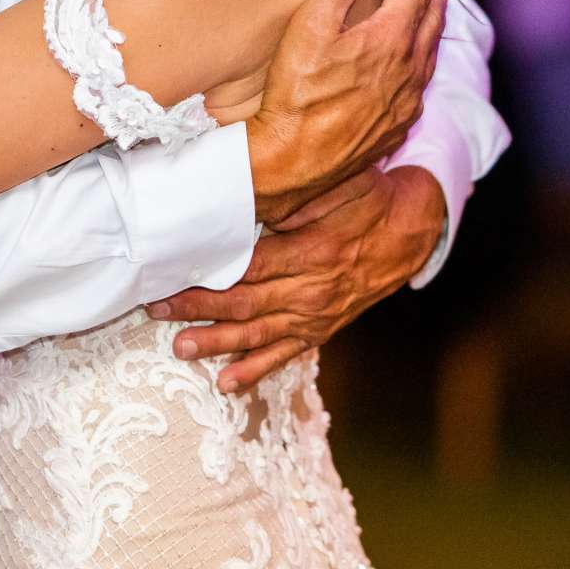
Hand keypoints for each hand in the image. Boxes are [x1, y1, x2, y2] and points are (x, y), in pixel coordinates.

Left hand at [149, 164, 446, 392]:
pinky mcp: (321, 330)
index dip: (208, 272)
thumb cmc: (370, 200)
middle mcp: (311, 291)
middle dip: (197, 307)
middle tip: (157, 309)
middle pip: (244, 303)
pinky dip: (255, 371)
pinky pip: (285, 355)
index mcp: (312, 253)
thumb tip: (252, 199)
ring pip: (258, 335)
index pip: (247, 267)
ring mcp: (315, 316)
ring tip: (181, 348)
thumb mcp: (340, 185)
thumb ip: (296, 197)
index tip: (172, 271)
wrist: (412, 231)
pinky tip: (228, 383)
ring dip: (216, 343)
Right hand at [246, 0, 449, 226]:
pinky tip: (417, 59)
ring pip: (432, 49)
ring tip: (436, 0)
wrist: (294, 163)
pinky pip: (423, 80)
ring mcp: (407, 99)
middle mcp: (408, 68)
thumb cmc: (296, 96)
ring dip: (436, 17)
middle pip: (433, 15)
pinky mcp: (398, 123)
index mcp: (390, 39)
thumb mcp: (309, 28)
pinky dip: (426, 56)